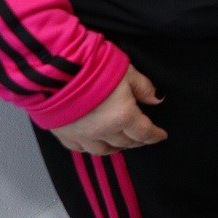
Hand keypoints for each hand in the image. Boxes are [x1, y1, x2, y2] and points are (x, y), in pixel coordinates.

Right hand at [50, 65, 165, 155]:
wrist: (56, 70)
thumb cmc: (95, 66)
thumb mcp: (127, 72)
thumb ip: (144, 88)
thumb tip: (156, 100)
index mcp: (123, 116)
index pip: (144, 132)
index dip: (154, 136)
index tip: (161, 136)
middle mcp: (103, 131)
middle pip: (124, 143)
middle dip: (136, 141)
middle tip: (142, 137)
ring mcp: (82, 136)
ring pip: (103, 150)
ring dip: (116, 148)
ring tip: (122, 143)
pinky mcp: (63, 135)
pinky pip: (81, 149)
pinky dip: (92, 148)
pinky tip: (95, 143)